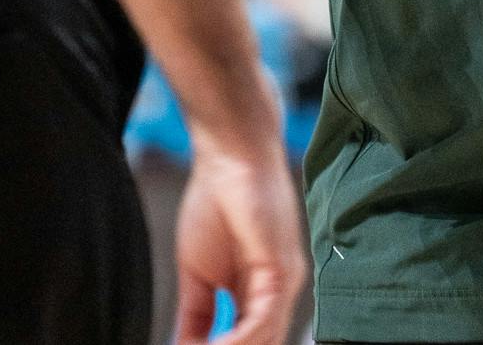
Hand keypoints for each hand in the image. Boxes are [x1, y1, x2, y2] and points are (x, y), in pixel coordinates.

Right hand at [172, 140, 306, 344]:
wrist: (229, 157)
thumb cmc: (216, 203)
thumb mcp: (198, 273)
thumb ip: (197, 313)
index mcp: (260, 295)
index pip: (250, 342)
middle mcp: (279, 295)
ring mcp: (285, 284)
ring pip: (264, 341)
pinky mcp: (281, 270)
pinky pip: (264, 320)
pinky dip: (238, 340)